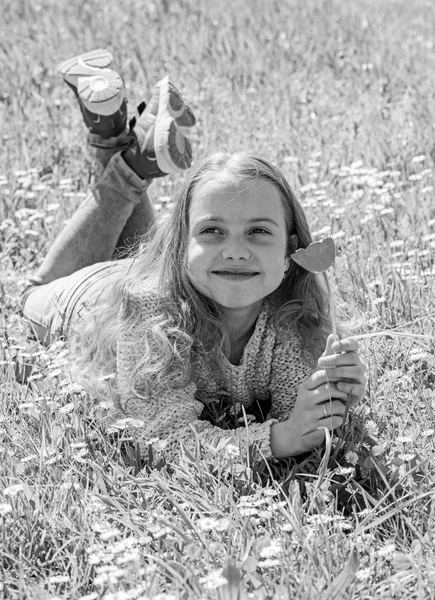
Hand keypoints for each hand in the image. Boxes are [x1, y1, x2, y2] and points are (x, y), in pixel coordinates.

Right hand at [270, 334, 366, 457]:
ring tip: (336, 409)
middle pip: (332, 389)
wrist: (294, 433)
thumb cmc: (309, 405)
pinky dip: (338, 420)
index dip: (336, 378)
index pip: (324, 375)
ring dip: (341, 408)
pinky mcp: (315, 427)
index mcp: (305, 386)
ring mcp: (309, 413)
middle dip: (341, 394)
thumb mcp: (314, 383)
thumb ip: (325, 361)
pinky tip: (332, 420)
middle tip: (340, 397)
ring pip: (336, 405)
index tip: (340, 383)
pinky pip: (336, 420)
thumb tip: (333, 334)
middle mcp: (305, 397)